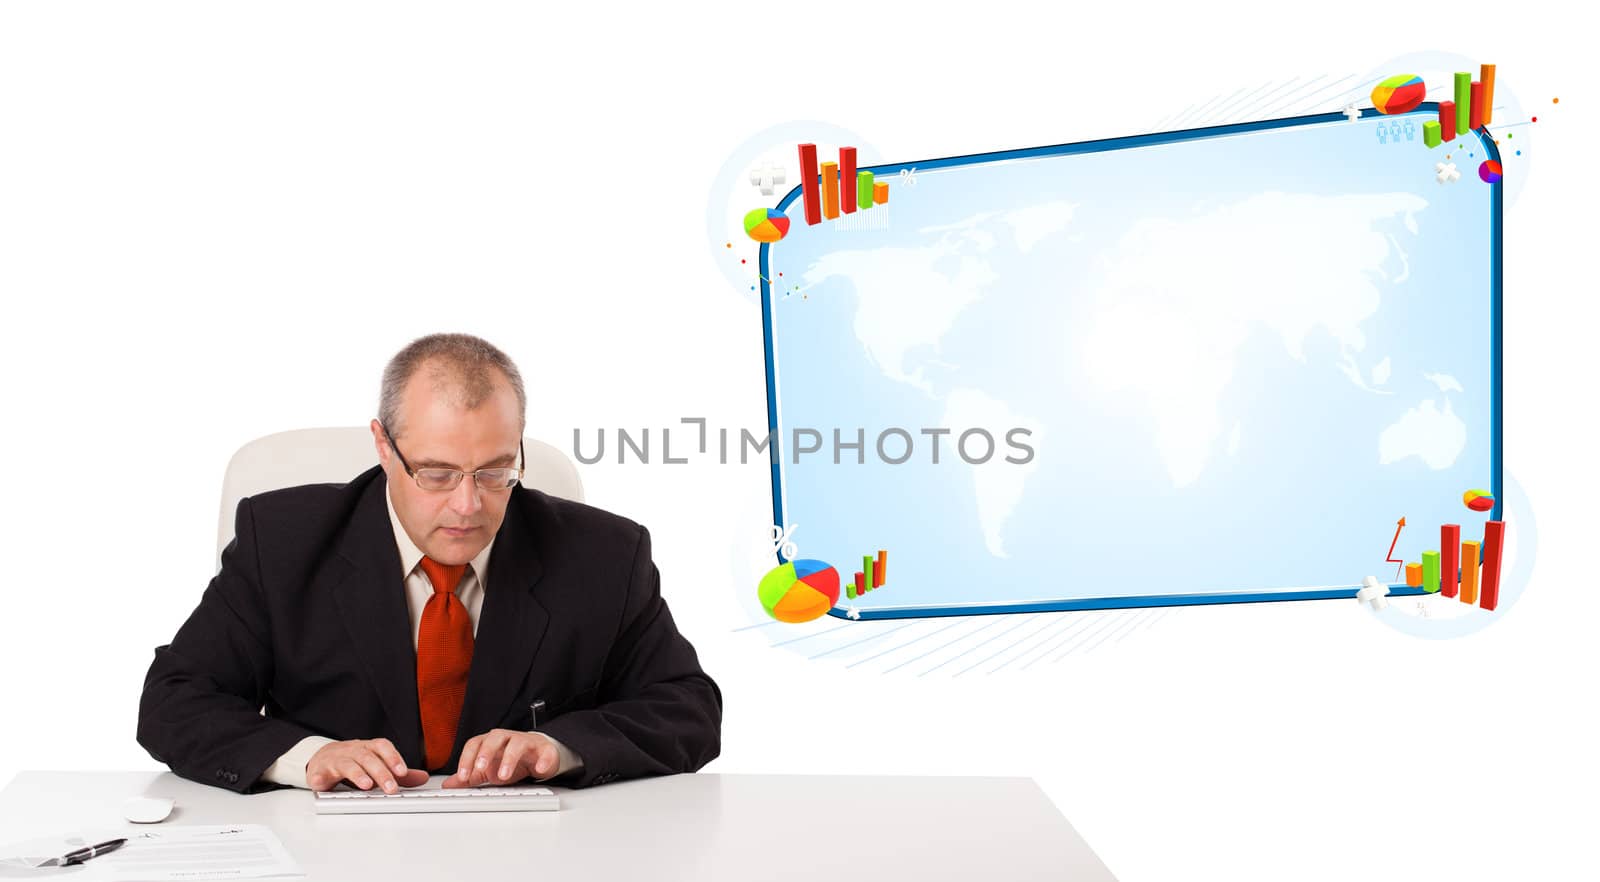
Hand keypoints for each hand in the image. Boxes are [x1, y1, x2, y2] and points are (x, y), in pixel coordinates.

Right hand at [306, 738, 429, 792]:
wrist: (322, 758)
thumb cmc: (353, 761)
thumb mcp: (377, 764)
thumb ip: (398, 772)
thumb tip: (423, 778)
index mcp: (368, 748)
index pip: (382, 747)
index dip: (393, 757)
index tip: (403, 772)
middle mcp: (353, 751)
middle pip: (367, 758)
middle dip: (381, 772)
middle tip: (391, 788)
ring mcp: (335, 760)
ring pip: (348, 764)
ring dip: (358, 775)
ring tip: (367, 786)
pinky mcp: (319, 771)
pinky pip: (319, 774)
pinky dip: (320, 779)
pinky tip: (322, 784)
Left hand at [444, 729, 561, 787]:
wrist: (539, 755)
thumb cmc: (511, 760)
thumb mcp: (488, 770)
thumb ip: (470, 776)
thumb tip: (448, 785)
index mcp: (490, 742)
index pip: (475, 743)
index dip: (467, 758)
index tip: (463, 776)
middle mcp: (507, 738)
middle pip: (495, 737)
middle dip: (486, 752)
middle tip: (481, 769)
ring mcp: (526, 742)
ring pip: (517, 743)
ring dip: (510, 758)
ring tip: (504, 776)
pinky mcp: (545, 749)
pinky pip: (545, 751)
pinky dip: (542, 760)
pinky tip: (538, 770)